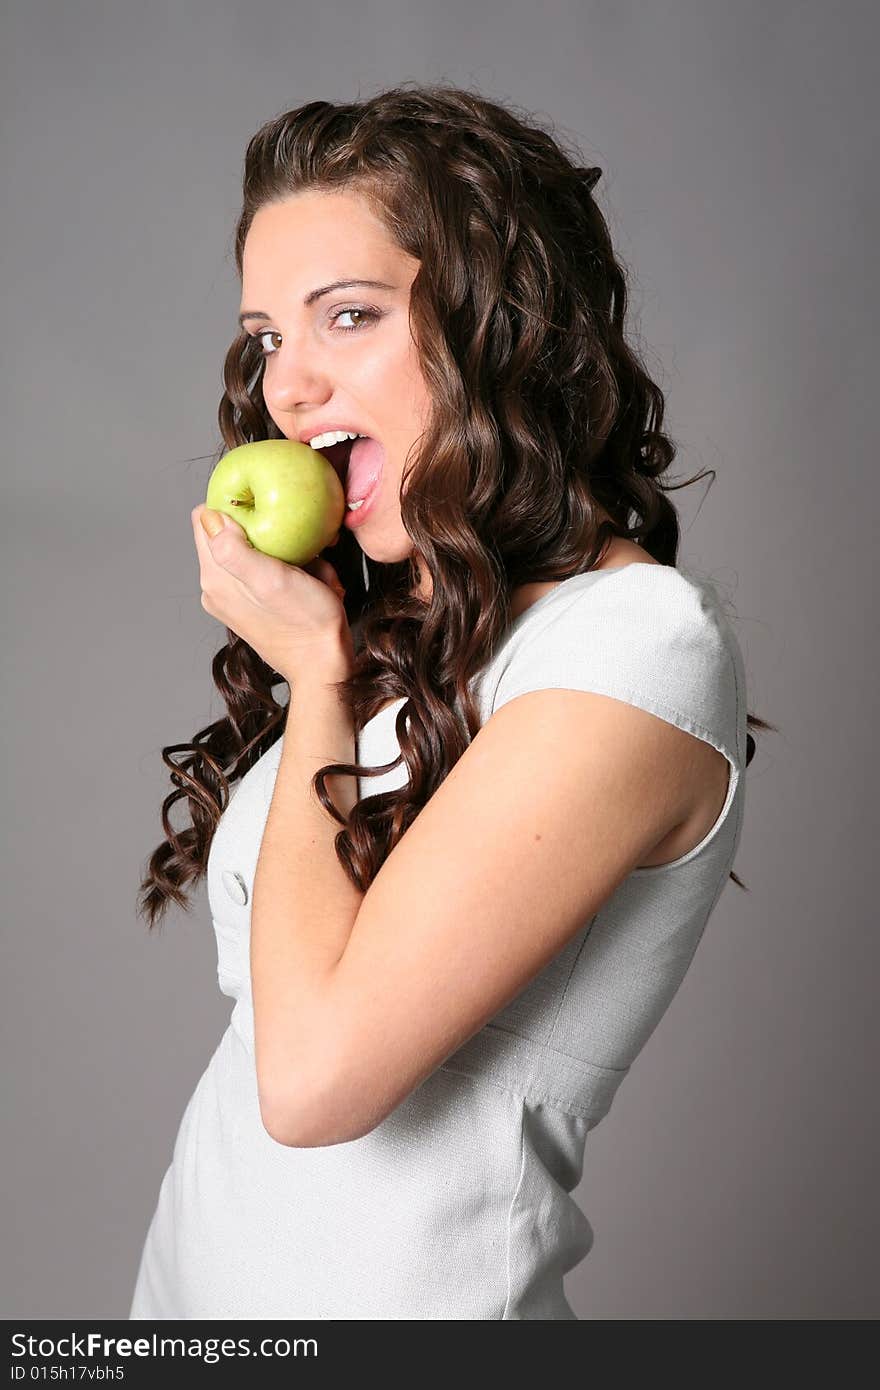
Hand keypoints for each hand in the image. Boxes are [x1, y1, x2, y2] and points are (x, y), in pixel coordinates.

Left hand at [191, 504, 352, 683]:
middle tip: (296, 548)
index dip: (234, 506)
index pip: (204, 516)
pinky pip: (262, 571)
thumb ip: (234, 550)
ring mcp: (230, 599)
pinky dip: (284, 569)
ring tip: (305, 570)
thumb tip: (209, 516)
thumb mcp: (272, 579)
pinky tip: (306, 581)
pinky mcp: (248, 607)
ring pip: (250, 550)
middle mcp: (215, 587)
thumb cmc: (307, 620)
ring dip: (281, 550)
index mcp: (214, 576)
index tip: (269, 516)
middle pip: (227, 532)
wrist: (323, 665)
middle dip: (262, 530)